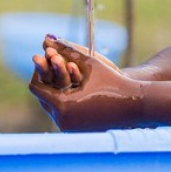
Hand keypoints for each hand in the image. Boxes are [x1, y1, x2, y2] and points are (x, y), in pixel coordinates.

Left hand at [28, 36, 147, 131]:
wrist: (134, 105)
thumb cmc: (112, 81)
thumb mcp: (89, 63)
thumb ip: (66, 50)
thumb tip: (46, 39)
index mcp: (63, 105)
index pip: (36, 88)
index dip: (39, 72)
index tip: (48, 62)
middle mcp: (63, 121)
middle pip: (42, 99)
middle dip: (48, 83)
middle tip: (54, 69)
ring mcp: (70, 129)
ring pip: (52, 108)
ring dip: (56, 93)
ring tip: (64, 78)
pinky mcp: (78, 132)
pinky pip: (63, 116)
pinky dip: (65, 103)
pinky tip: (74, 90)